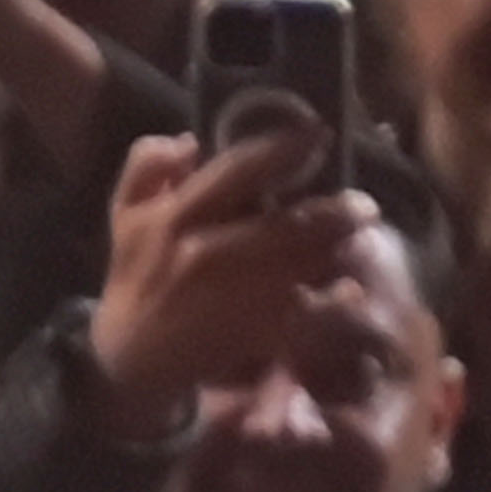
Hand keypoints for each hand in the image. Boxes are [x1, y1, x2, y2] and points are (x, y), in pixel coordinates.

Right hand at [86, 124, 368, 439]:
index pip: (239, 170)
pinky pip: (303, 315)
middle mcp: (206, 253)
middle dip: (335, 213)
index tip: (318, 132)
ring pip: (303, 266)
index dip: (285, 147)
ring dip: (340, 251)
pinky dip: (331, 303)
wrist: (128, 359)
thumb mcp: (125, 215)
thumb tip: (190, 140)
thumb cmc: (135, 279)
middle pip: (288, 224)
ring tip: (363, 240)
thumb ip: (146, 166)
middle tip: (364, 206)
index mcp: (177, 217)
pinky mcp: (248, 335)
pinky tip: (349, 290)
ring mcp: (231, 297)